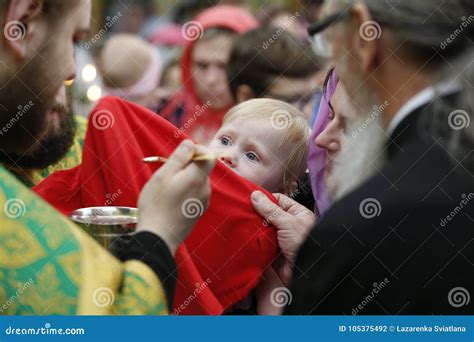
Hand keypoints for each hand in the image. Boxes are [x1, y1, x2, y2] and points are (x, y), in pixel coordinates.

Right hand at [137, 140, 215, 254]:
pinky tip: (171, 200)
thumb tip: (191, 143)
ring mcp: (204, 202)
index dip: (196, 150)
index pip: (209, 155)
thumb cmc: (157, 204)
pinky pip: (195, 194)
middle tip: (167, 173)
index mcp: (198, 178)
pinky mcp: (199, 212)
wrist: (158, 237)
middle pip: (202, 168)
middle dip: (187, 166)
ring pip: (197, 181)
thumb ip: (180, 157)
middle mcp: (206, 189)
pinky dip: (185, 191)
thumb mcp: (164, 175)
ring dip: (185, 179)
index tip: (179, 155)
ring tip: (167, 189)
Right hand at [251, 191, 315, 284]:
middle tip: (242, 211)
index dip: (265, 199)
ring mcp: (280, 237)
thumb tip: (255, 195)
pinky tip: (245, 235)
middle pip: (268, 214)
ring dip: (254, 227)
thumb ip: (270, 210)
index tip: (250, 199)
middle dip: (256, 214)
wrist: (304, 272)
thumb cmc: (303, 244)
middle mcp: (289, 224)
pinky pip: (260, 241)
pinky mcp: (272, 249)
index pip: (278, 200)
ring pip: (262, 227)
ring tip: (242, 223)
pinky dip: (253, 239)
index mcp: (297, 213)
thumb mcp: (287, 222)